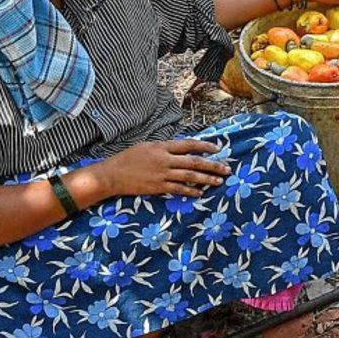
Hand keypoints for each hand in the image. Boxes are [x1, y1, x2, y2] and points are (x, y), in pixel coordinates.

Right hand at [85, 139, 230, 198]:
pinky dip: (191, 191)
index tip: (217, 149)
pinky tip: (201, 193)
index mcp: (162, 147)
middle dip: (213, 165)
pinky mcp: (158, 187)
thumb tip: (181, 149)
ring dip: (207, 179)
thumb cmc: (128, 158)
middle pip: (194, 162)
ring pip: (190, 177)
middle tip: (227, 168)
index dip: (204, 146)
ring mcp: (162, 174)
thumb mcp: (147, 146)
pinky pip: (178, 189)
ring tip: (219, 181)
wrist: (111, 175)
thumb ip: (164, 147)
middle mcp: (164, 160)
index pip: (188, 145)